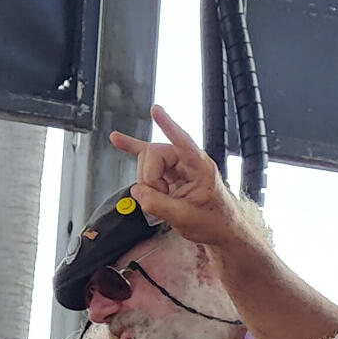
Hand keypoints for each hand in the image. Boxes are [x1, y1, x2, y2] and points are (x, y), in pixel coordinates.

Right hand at [108, 106, 249, 248]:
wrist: (220, 228)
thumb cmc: (213, 221)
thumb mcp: (185, 218)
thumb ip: (159, 205)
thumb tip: (137, 191)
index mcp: (200, 167)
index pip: (183, 142)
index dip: (169, 126)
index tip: (156, 110)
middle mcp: (188, 160)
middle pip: (154, 154)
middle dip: (149, 178)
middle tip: (160, 197)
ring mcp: (177, 164)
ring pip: (147, 161)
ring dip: (147, 181)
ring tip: (161, 197)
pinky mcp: (168, 171)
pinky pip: (146, 158)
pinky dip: (131, 149)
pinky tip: (117, 139)